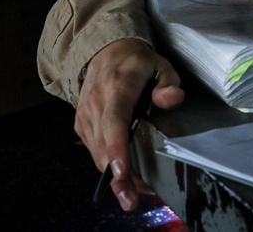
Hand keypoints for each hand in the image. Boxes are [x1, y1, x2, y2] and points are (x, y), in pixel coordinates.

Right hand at [76, 38, 184, 210]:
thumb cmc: (139, 63)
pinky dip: (107, 166)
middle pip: (103, 146)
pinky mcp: (81, 124)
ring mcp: (85, 114)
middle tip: (132, 200)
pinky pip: (93, 150)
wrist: (105, 51)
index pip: (115, 122)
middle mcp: (95, 103)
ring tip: (133, 196)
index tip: (122, 173)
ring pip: (96, 153)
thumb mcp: (161, 65)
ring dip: (113, 177)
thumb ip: (169, 83)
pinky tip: (124, 179)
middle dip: (117, 177)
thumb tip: (171, 98)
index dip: (118, 149)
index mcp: (117, 86)